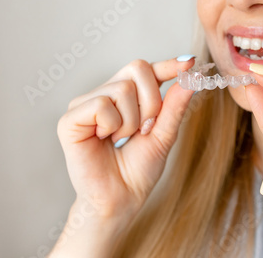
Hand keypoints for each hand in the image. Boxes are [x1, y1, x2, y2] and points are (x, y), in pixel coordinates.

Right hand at [57, 57, 194, 220]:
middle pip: (137, 68)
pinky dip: (111, 125)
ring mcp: (85, 104)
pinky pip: (101, 104)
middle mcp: (105, 94)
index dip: (168, 64)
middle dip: (151, 102)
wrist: (121, 199)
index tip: (189, 62)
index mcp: (127, 97)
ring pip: (122, 88)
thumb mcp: (164, 134)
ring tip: (121, 139)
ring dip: (132, 121)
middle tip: (145, 129)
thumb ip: (175, 105)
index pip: (148, 69)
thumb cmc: (139, 170)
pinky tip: (103, 140)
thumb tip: (192, 75)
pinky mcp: (70, 118)